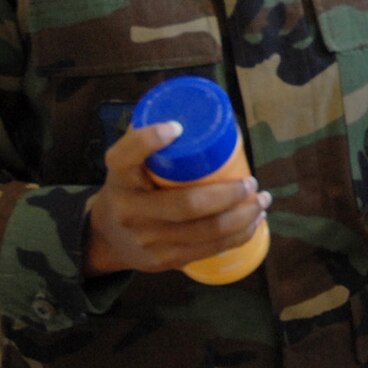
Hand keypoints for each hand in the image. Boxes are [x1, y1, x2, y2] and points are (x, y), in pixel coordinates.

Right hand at [83, 122, 270, 276]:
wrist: (105, 237)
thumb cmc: (131, 187)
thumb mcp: (129, 162)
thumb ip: (152, 136)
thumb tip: (192, 106)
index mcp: (119, 176)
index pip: (127, 156)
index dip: (150, 140)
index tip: (177, 127)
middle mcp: (129, 209)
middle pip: (187, 204)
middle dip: (229, 194)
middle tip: (252, 182)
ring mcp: (147, 239)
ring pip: (204, 231)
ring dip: (242, 216)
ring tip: (262, 200)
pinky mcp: (163, 261)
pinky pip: (206, 250)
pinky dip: (236, 236)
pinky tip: (253, 223)